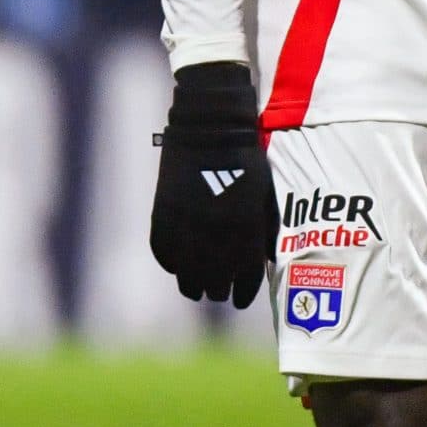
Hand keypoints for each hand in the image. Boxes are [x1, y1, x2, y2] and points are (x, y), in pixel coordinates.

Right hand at [149, 62, 275, 307]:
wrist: (210, 127)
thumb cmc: (245, 158)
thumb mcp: (263, 195)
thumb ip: (262, 230)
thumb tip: (262, 260)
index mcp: (246, 230)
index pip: (244, 277)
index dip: (242, 293)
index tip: (239, 300)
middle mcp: (216, 235)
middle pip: (215, 284)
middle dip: (219, 290)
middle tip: (219, 291)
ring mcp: (187, 228)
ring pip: (187, 277)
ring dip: (194, 285)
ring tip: (197, 287)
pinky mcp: (164, 218)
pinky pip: (165, 255)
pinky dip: (172, 263)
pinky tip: (178, 265)